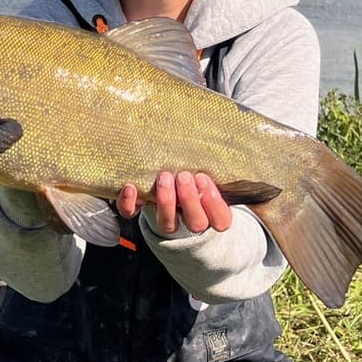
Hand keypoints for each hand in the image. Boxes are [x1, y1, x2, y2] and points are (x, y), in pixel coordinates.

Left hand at [116, 171, 231, 235]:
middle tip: (184, 176)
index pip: (221, 220)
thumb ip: (213, 166)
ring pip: (167, 224)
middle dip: (190, 199)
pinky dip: (130, 202)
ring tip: (165, 177)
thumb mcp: (205, 171)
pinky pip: (131, 213)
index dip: (213, 202)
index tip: (203, 179)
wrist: (163, 184)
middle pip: (196, 223)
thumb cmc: (191, 174)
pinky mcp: (139, 211)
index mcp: (210, 212)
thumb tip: (231, 138)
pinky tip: (131, 187)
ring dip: (166, 201)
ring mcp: (164, 218)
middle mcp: (189, 220)